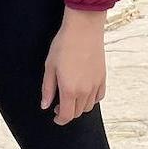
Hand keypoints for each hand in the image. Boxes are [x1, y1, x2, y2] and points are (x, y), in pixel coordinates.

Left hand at [40, 7, 106, 124]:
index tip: (55, 117)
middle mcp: (85, 91)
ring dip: (79, 106)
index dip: (60, 120)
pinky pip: (98, 97)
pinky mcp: (102, 78)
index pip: (66, 116)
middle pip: (77, 113)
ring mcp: (95, 85)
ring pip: (88, 107)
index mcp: (69, 89)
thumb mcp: (50, 66)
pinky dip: (91, 99)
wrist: (83, 28)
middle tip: (59, 105)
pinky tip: (84, 91)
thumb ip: (48, 89)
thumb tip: (45, 106)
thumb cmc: (64, 45)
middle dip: (67, 112)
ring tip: (71, 96)